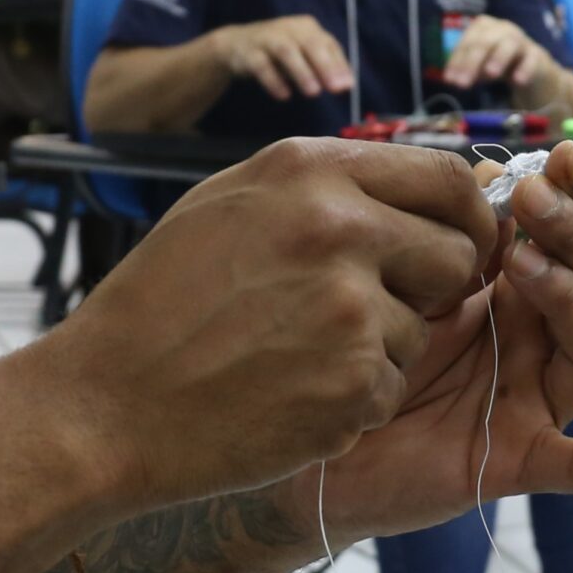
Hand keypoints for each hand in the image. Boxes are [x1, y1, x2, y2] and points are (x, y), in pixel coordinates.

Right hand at [48, 139, 501, 507]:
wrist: (105, 402)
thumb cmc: (164, 299)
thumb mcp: (234, 202)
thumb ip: (329, 186)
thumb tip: (428, 183)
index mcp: (308, 170)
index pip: (442, 175)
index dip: (467, 213)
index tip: (463, 240)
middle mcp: (338, 227)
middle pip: (456, 252)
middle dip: (436, 285)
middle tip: (380, 307)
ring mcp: (349, 307)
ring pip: (424, 327)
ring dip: (381, 346)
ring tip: (296, 352)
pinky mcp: (352, 382)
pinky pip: (392, 385)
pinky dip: (354, 397)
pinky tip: (289, 391)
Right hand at [209, 14, 354, 100]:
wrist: (234, 45)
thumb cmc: (278, 52)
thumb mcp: (302, 55)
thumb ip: (325, 67)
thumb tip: (348, 85)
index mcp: (306, 27)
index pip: (327, 44)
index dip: (339, 64)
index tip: (347, 86)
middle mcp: (288, 28)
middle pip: (310, 44)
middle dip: (324, 66)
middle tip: (336, 89)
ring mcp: (267, 38)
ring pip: (286, 52)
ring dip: (301, 72)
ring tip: (314, 92)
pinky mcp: (248, 52)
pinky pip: (261, 65)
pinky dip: (273, 80)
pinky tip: (284, 96)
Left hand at [301, 141, 572, 542]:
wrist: (314, 442)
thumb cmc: (363, 352)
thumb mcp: (408, 280)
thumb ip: (451, 235)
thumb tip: (488, 173)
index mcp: (517, 297)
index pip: (571, 242)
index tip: (563, 156)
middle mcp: (539, 345)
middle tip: (528, 199)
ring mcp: (535, 402)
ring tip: (523, 264)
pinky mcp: (519, 461)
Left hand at [439, 16, 545, 91]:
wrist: (530, 64)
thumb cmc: (496, 59)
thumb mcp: (478, 63)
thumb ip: (465, 68)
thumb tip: (451, 79)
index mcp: (483, 26)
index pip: (467, 42)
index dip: (457, 61)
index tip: (449, 80)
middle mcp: (501, 28)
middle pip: (485, 42)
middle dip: (472, 63)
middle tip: (462, 84)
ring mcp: (520, 39)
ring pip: (509, 45)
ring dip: (499, 58)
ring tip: (490, 74)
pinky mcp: (536, 54)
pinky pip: (531, 60)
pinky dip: (525, 69)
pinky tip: (518, 81)